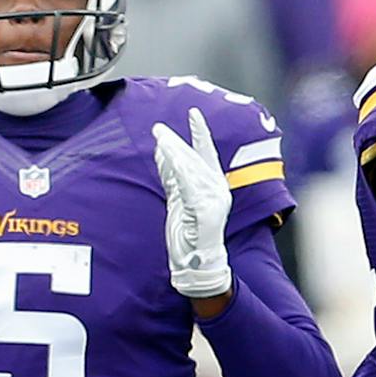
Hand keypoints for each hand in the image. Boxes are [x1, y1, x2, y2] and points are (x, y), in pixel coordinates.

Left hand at [151, 108, 233, 299]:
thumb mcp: (179, 198)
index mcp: (214, 184)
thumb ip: (173, 175)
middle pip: (195, 158)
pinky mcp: (205, 212)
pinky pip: (190, 188)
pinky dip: (180, 173)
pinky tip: (172, 160)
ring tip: (159, 139)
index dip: (200, 132)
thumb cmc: (187, 232)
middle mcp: (217, 189)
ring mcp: (213, 200)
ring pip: (191, 170)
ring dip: (174, 153)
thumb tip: (162, 150)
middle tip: (158, 128)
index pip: (207, 153)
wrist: (196, 263)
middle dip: (175, 142)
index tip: (193, 113)